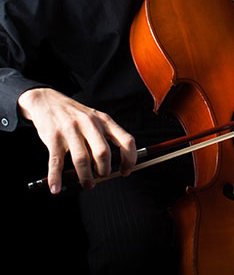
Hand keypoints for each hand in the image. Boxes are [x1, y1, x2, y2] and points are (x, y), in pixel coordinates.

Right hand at [18, 88, 136, 193]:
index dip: (129, 159)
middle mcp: (90, 124)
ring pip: (82, 160)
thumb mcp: (96, 119)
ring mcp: (71, 130)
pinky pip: (56, 163)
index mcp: (105, 120)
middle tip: (102, 176)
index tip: (125, 171)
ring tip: (88, 184)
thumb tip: (113, 166)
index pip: (126, 141)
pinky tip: (56, 188)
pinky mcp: (53, 138)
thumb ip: (106, 137)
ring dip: (86, 177)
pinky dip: (56, 178)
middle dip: (104, 170)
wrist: (47, 101)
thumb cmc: (76, 115)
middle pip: (103, 153)